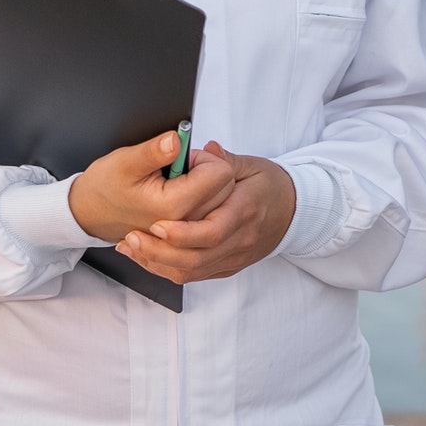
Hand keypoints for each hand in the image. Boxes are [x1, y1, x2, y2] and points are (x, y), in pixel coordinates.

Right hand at [67, 130, 235, 243]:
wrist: (90, 214)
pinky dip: (203, 199)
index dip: (206, 158)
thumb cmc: (105, 187)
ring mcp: (186, 233)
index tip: (184, 157)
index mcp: (175, 205)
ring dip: (206, 186)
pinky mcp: (185, 236)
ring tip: (177, 182)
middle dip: (208, 171)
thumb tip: (176, 138)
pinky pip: (211, 213)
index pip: (221, 173)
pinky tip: (183, 194)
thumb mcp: (126, 161)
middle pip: (226, 187)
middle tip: (178, 169)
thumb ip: (155, 150)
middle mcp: (185, 224)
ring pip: (222, 201)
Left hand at [115, 142, 297, 284]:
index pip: (213, 230)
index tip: (156, 225)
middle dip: (159, 252)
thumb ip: (222, 159)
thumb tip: (201, 150)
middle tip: (131, 238)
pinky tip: (145, 256)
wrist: (295, 212)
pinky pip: (195, 276)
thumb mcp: (250, 164)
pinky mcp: (228, 266)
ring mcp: (234, 257)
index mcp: (245, 210)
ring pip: (192, 272)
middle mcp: (240, 239)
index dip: (182, 233)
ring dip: (157, 263)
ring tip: (130, 247)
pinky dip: (166, 269)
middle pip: (197, 259)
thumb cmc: (269, 185)